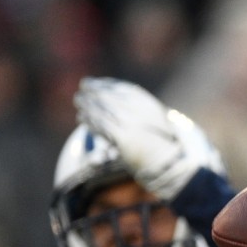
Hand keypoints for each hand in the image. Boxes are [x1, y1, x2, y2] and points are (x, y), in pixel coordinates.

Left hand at [74, 77, 208, 199]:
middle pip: (111, 97)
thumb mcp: (156, 120)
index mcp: (150, 105)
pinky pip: (101, 126)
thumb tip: (118, 97)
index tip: (96, 82)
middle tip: (83, 87)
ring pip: (103, 110)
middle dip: (95, 90)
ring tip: (78, 100)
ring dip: (88, 104)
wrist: (168, 163)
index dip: (107, 84)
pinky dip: (89, 120)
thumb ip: (140, 108)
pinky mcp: (122, 138)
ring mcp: (131, 125)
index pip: (124, 88)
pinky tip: (81, 117)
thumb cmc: (161, 143)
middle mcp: (140, 113)